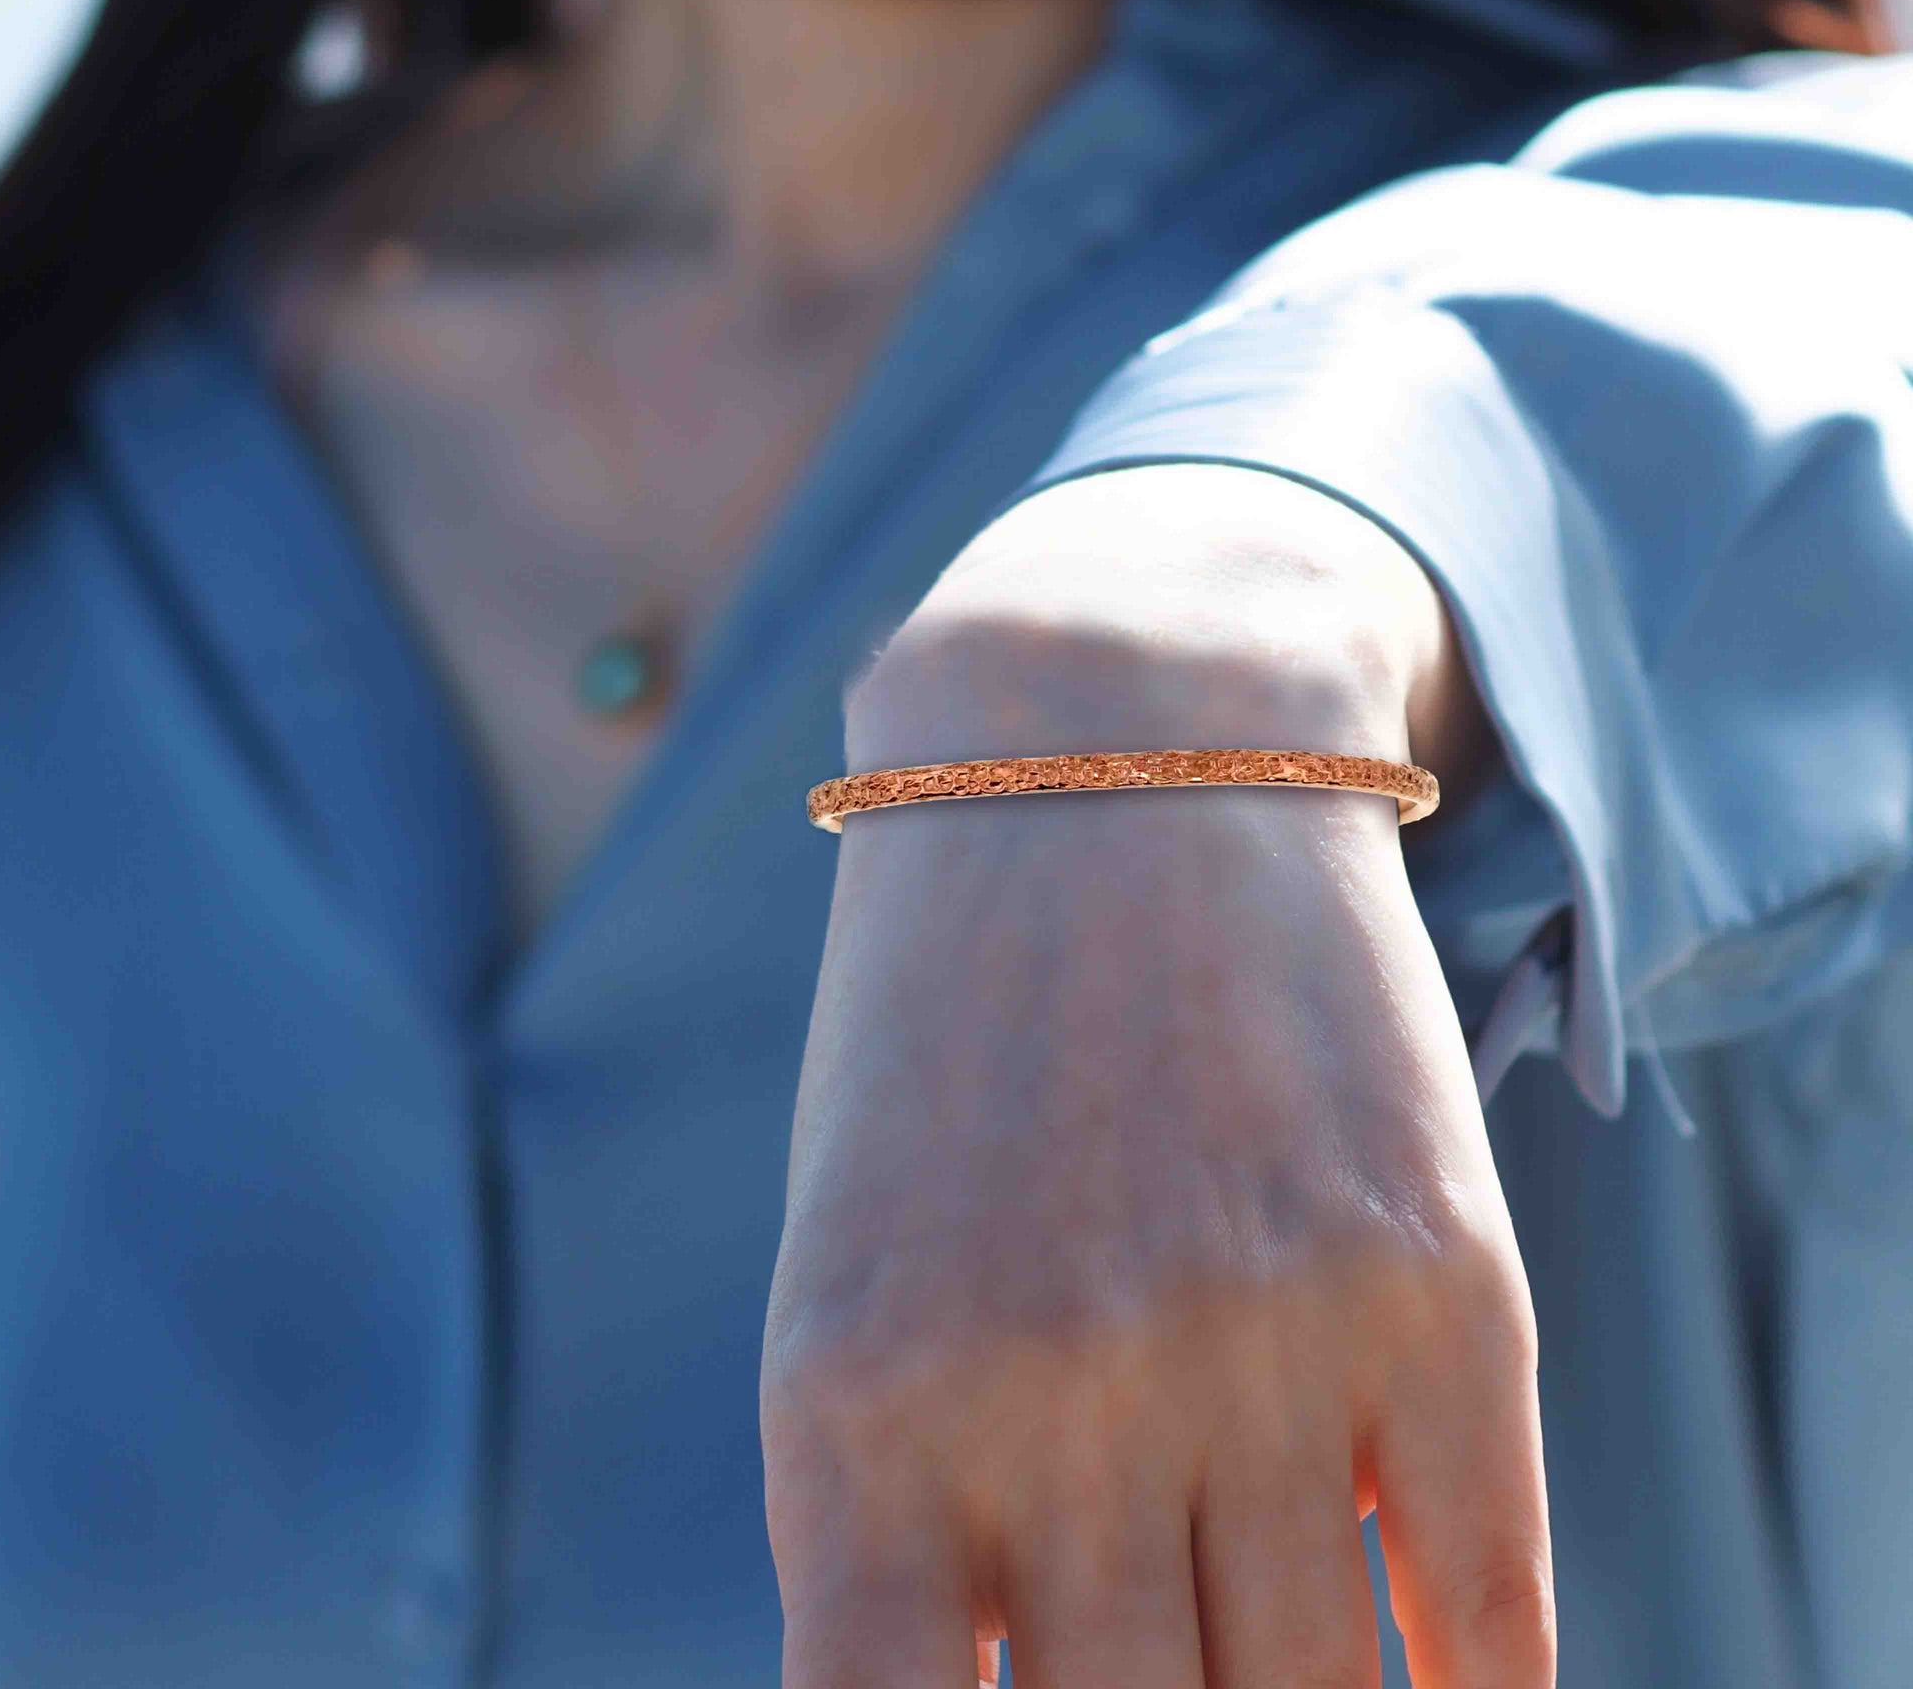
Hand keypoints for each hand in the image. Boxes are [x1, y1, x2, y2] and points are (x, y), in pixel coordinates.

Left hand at [761, 467, 1547, 1688]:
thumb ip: (910, 1533)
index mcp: (857, 1413)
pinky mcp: (1441, 1285)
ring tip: (1275, 1678)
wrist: (1111, 749)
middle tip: (1157, 1684)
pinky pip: (1489, 1606)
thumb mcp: (862, 1273)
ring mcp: (1266, 1343)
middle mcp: (1060, 1398)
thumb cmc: (951, 1041)